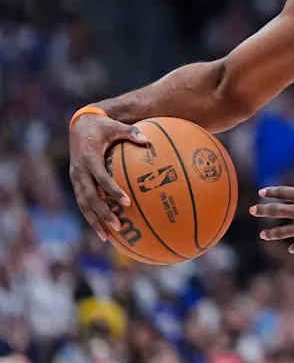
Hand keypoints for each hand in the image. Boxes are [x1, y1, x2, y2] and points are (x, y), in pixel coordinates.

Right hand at [69, 114, 149, 240]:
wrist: (80, 125)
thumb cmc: (102, 126)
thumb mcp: (116, 126)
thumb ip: (131, 132)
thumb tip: (148, 140)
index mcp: (89, 159)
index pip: (100, 179)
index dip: (112, 191)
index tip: (126, 202)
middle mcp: (79, 172)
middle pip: (89, 198)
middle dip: (102, 214)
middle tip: (119, 227)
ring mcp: (76, 179)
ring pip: (83, 204)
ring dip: (94, 221)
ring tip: (108, 237)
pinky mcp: (76, 183)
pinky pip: (82, 203)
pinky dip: (91, 217)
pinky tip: (102, 230)